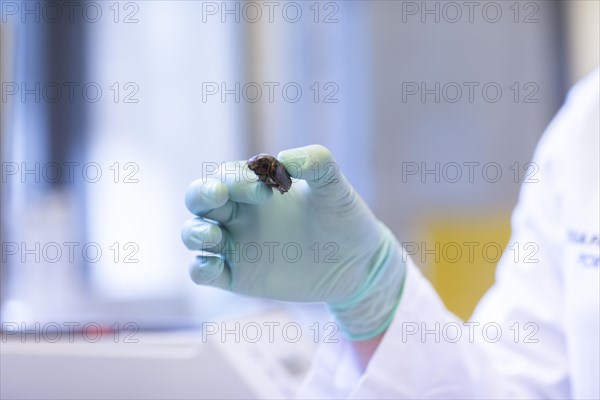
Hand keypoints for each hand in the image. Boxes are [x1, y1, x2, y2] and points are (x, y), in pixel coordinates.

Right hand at [181, 145, 405, 339]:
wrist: (358, 263)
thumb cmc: (344, 219)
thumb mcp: (335, 188)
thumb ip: (316, 163)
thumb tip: (282, 158)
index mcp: (256, 188)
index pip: (227, 175)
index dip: (238, 178)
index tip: (268, 191)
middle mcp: (240, 214)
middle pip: (199, 198)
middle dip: (201, 193)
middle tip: (219, 193)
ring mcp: (237, 246)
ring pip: (194, 234)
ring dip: (195, 232)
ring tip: (214, 235)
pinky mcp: (239, 277)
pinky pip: (204, 272)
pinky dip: (201, 269)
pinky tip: (216, 267)